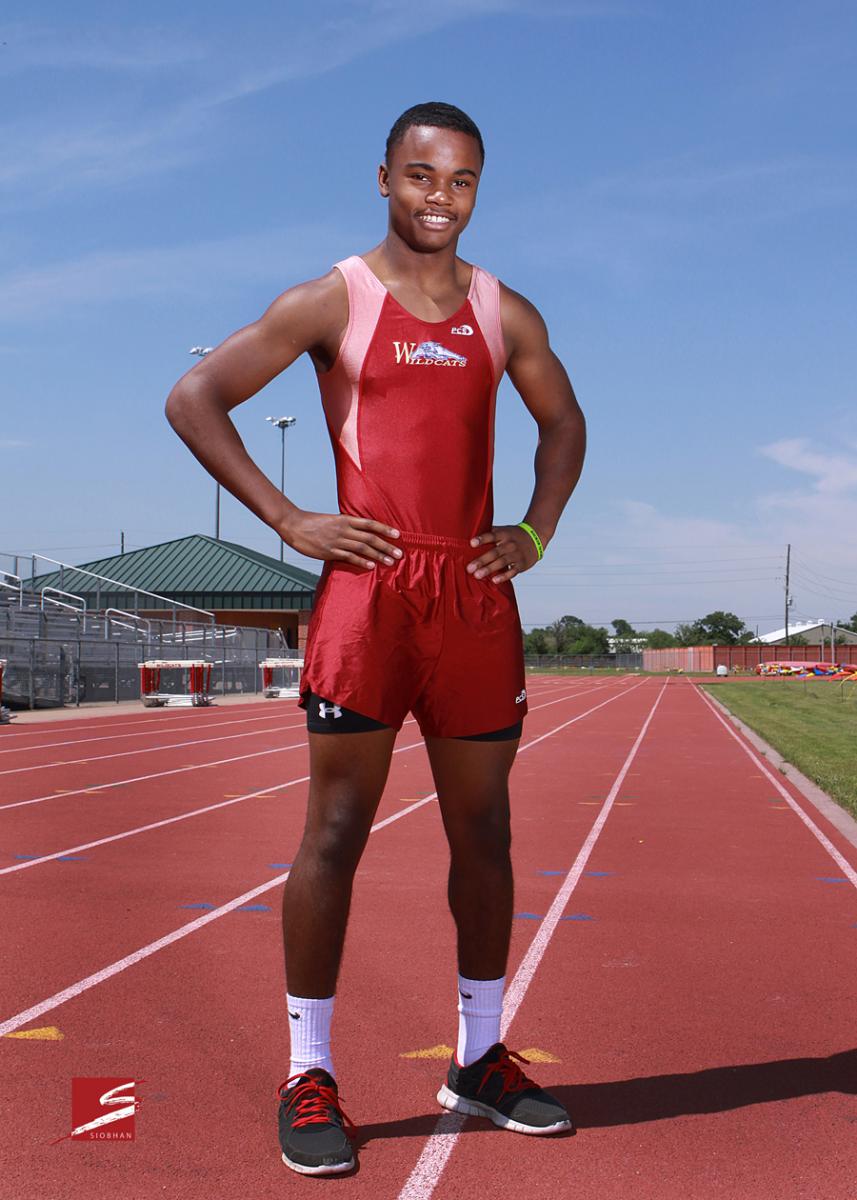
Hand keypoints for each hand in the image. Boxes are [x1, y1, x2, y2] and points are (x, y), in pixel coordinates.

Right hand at [282, 511, 402, 568]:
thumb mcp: (332, 520)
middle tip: (400, 553)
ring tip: (390, 562)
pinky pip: (349, 557)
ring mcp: (337, 540)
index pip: (370, 524)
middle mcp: (344, 529)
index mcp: (345, 519)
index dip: (385, 529)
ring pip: (363, 548)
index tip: (398, 534)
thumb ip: (346, 526)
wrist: (294, 525)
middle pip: (370, 538)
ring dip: (378, 555)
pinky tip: (371, 566)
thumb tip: (359, 533)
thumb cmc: (313, 523)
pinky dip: (361, 561)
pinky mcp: (330, 551)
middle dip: (387, 546)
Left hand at [466, 524, 540, 583]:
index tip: (471, 543)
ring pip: (502, 562)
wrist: (535, 538)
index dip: (482, 539)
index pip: (492, 535)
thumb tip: (469, 532)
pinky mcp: (521, 564)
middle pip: (494, 552)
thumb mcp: (503, 530)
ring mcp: (516, 554)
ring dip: (489, 569)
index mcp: (503, 534)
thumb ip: (489, 532)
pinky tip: (494, 580)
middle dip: (481, 560)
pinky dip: (504, 576)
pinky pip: (512, 571)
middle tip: (469, 568)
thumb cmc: (513, 536)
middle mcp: (509, 544)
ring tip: (477, 575)